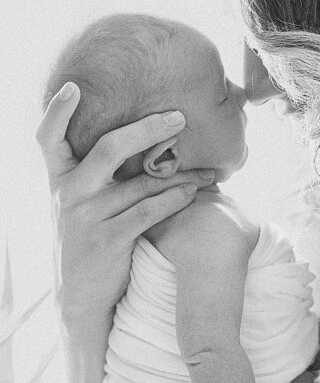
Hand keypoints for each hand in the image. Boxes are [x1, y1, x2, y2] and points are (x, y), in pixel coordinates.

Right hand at [36, 82, 214, 318]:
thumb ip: (93, 174)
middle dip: (147, 129)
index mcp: (59, 179)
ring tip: (208, 171)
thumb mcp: (77, 204)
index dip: (57, 110)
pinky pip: (149, 212)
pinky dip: (175, 200)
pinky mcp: (108, 240)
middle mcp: (68, 194)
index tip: (73, 86)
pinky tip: (193, 193)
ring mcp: (86, 217)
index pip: (48, 138)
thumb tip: (135, 138)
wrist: (81, 295)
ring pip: (141, 185)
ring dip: (181, 176)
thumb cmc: (87, 240)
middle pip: (108, 149)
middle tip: (178, 117)